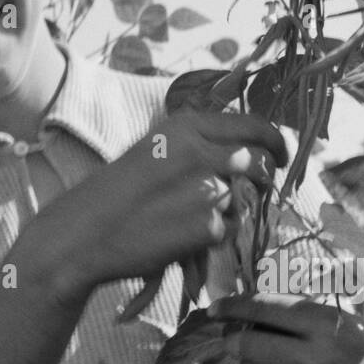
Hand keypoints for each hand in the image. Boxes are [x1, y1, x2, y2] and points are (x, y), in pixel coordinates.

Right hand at [41, 112, 286, 305]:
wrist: (83, 235)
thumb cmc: (115, 194)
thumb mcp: (153, 149)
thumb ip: (196, 143)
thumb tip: (243, 150)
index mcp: (186, 127)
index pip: (252, 125)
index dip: (275, 139)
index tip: (280, 153)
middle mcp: (201, 152)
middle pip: (258, 161)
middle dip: (265, 176)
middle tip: (262, 186)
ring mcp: (208, 190)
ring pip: (242, 201)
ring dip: (227, 211)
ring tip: (187, 217)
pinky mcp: (208, 227)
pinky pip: (227, 231)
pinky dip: (212, 237)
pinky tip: (181, 236)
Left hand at [204, 293, 363, 363]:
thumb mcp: (352, 323)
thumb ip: (308, 319)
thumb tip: (258, 315)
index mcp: (328, 323)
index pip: (265, 308)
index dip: (234, 306)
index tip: (215, 307)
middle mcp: (315, 356)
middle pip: (249, 344)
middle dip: (234, 340)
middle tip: (232, 338)